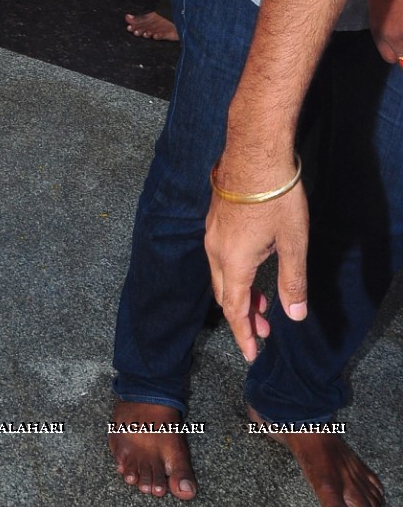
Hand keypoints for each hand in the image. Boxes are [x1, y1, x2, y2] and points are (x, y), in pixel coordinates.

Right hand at [204, 167, 309, 361]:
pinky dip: (235, 273)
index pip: (234, 309)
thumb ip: (292, 281)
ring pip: (220, 274)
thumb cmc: (275, 196)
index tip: (252, 354)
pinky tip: (254, 266)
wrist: (255, 151)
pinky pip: (220, 256)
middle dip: (243, 316)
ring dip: (240, 294)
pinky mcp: (215, 217)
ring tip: (264, 303)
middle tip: (265, 331)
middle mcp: (216, 250)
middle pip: (224, 294)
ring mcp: (212, 231)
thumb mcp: (293, 243)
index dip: (244, 335)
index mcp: (234, 262)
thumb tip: (294, 315)